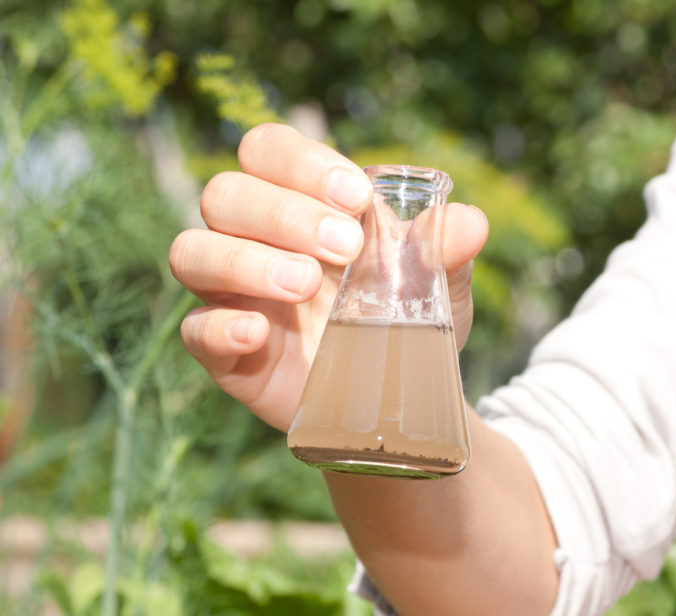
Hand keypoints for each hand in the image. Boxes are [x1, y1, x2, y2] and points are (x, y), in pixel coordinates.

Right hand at [169, 123, 487, 431]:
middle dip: (283, 213)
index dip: (301, 163)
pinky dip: (219, 326)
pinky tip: (258, 333)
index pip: (267, 149)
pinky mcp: (225, 353)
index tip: (357, 198)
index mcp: (298, 202)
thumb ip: (446, 249)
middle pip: (225, 194)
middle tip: (346, 249)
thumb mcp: (438, 282)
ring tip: (306, 285)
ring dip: (246, 261)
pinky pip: (194, 330)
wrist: (404, 394)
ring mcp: (232, 294)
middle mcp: (253, 238)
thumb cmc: (407, 316)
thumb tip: (470, 223)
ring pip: (193, 253)